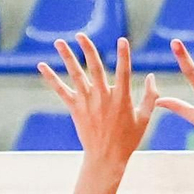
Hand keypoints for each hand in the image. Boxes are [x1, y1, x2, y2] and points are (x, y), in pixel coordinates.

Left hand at [40, 34, 160, 170]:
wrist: (106, 158)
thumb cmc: (128, 140)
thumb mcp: (145, 119)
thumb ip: (151, 97)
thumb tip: (152, 76)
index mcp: (122, 98)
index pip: (124, 71)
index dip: (124, 55)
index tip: (122, 40)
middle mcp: (103, 97)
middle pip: (95, 67)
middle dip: (88, 49)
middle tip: (81, 34)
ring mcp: (88, 102)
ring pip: (76, 75)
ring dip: (67, 57)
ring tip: (59, 42)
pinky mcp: (75, 109)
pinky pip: (61, 91)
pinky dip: (51, 78)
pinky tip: (42, 66)